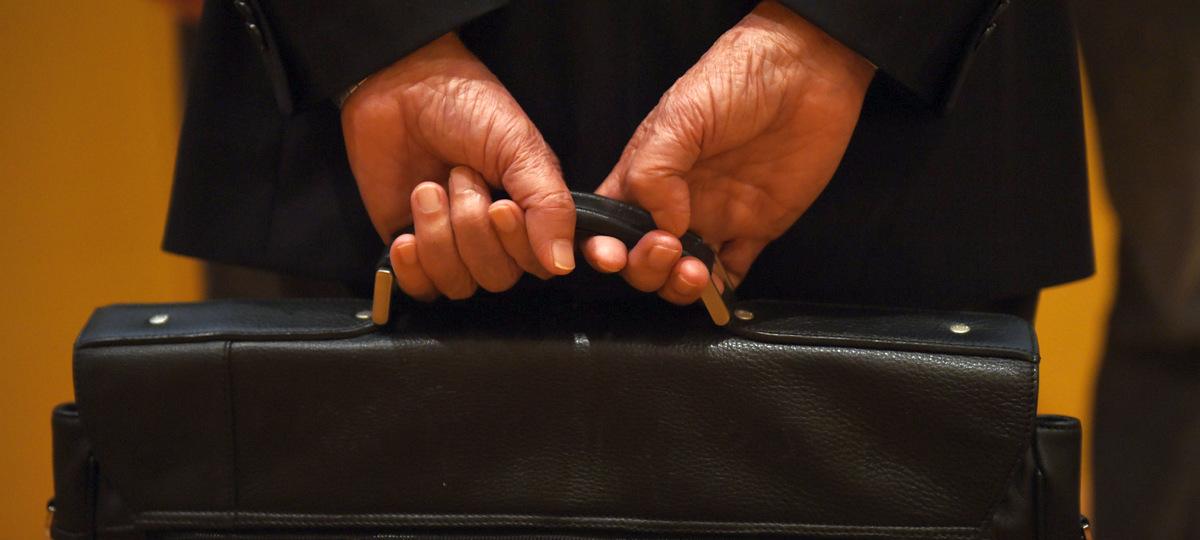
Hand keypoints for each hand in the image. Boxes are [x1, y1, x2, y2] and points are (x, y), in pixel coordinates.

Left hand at [342, 33, 573, 300]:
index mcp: (530, 212)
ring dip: (440, 235)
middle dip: (472, 227)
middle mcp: (495, 236)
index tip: (501, 205)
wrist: (399, 87)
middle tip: (459, 177)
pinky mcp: (411, 250)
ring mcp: (451, 245)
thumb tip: (563, 265)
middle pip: (496, 278)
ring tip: (429, 188)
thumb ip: (549, 205)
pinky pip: (420, 288)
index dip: (518, 245)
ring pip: (458, 284)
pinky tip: (406, 234)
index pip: (538, 266)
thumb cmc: (467, 106)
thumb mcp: (520, 147)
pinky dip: (413, 267)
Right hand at [583, 1, 873, 303]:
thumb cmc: (736, 78)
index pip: (611, 222)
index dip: (604, 247)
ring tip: (695, 272)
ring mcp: (716, 218)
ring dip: (679, 286)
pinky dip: (721, 292)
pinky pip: (732, 274)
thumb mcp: (680, 115)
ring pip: (683, 275)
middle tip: (666, 248)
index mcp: (646, 173)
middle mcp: (676, 202)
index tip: (613, 255)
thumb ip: (655, 171)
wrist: (807, 72)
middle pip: (643, 257)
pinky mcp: (756, 229)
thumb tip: (660, 224)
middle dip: (645, 268)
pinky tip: (719, 282)